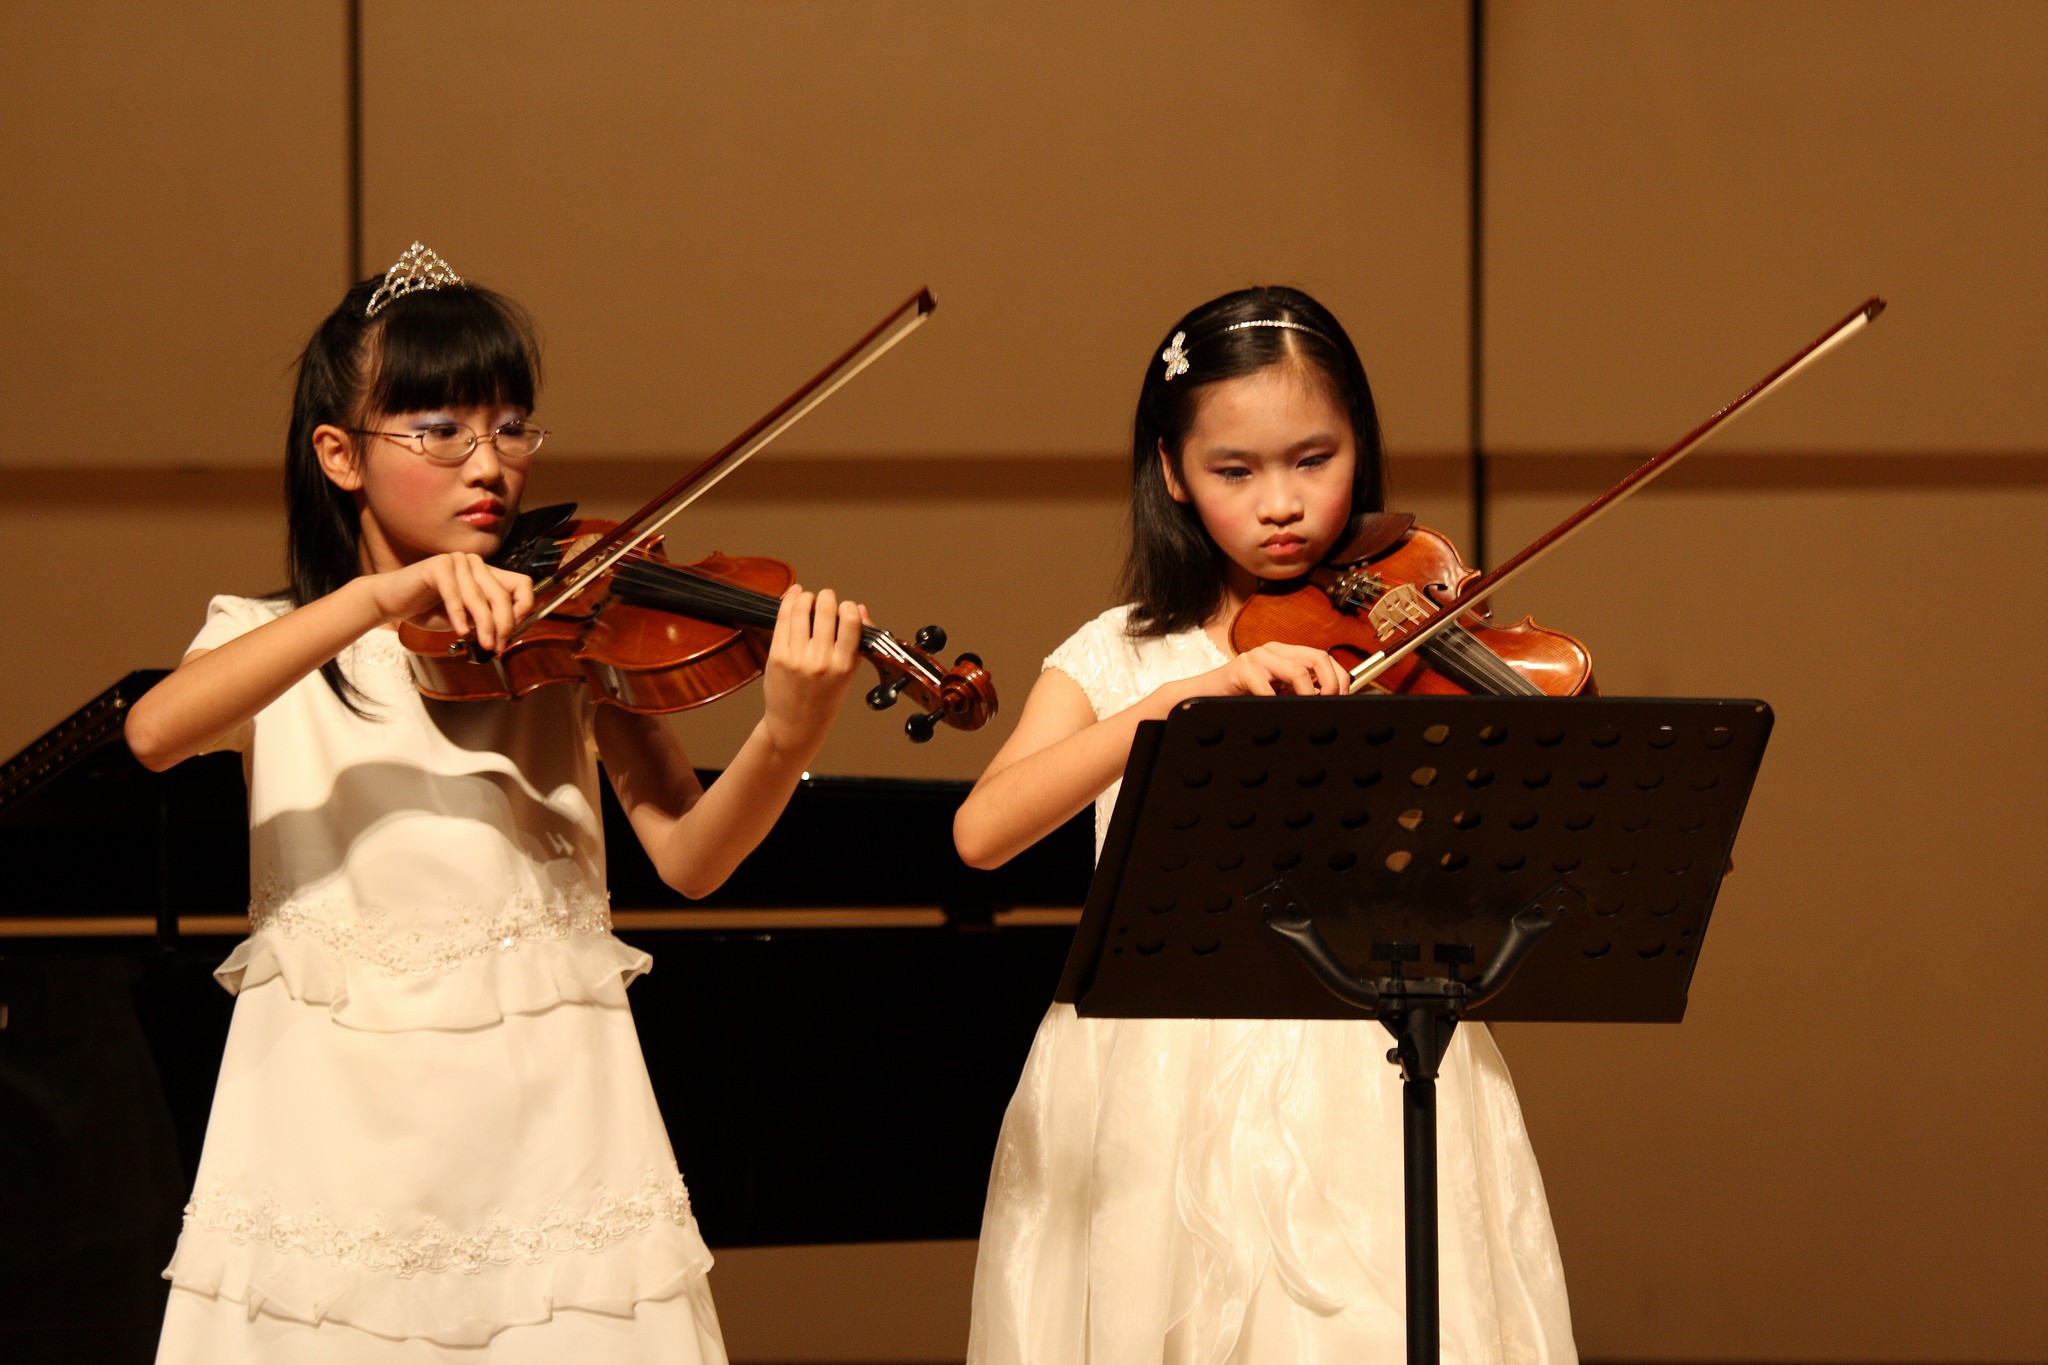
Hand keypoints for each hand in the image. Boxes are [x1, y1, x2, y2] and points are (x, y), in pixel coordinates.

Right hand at [366, 553, 535, 651]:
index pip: (522, 584)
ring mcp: (458, 561)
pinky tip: (460, 631)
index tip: (514, 632)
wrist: (393, 603)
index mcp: (488, 573)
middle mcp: (476, 563)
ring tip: (484, 644)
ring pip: (480, 598)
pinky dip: (459, 615)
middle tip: (498, 646)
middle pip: (503, 595)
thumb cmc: (430, 611)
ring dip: (485, 625)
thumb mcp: (468, 618)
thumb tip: (511, 631)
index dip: (524, 608)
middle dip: (504, 624)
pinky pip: (455, 594)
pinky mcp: (438, 565)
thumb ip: (488, 619)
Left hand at [761, 584, 864, 759]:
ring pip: (802, 609)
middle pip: (825, 608)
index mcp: (844, 665)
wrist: (796, 726)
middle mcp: (821, 661)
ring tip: (807, 599)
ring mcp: (797, 659)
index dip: (848, 607)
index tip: (845, 608)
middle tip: (825, 598)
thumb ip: (857, 642)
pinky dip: (788, 602)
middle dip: (826, 596)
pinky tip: (793, 598)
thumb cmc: (824, 700)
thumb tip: (860, 609)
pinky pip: (783, 620)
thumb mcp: (848, 674)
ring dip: (806, 597)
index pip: (851, 620)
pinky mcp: (776, 657)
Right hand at [1186, 641, 1348, 698]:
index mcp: (1285, 655)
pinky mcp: (1240, 669)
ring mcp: (1257, 658)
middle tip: (1329, 703)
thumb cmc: (1237, 697)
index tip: (1342, 698)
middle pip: (1317, 657)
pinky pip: (1265, 685)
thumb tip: (1326, 703)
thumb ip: (1297, 693)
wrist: (1200, 696)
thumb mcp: (1274, 694)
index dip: (1339, 677)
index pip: (1323, 657)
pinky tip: (1276, 710)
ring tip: (1307, 708)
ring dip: (1308, 693)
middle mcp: (1274, 652)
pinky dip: (1275, 700)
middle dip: (1331, 682)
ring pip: (1297, 670)